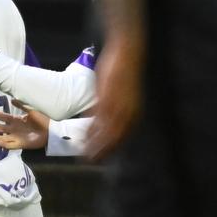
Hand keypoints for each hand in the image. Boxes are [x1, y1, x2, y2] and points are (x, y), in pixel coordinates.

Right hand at [0, 106, 48, 152]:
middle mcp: (14, 129)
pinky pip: (11, 145)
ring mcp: (17, 137)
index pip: (3, 117)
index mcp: (16, 120)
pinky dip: (5, 144)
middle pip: (0, 127)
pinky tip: (0, 143)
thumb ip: (22, 105)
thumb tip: (12, 99)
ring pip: (3, 138)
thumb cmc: (41, 119)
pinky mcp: (21, 144)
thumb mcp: (32, 110)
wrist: (50, 131)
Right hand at [84, 41, 141, 161]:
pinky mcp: (105, 101)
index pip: (122, 138)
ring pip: (104, 134)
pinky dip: (89, 133)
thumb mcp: (124, 96)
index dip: (111, 149)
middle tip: (91, 162)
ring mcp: (116, 108)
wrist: (126, 54)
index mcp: (133, 114)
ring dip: (93, 146)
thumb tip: (106, 121)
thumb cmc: (124, 73)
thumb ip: (117, 110)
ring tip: (84, 156)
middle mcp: (127, 114)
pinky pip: (96, 121)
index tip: (103, 158)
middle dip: (101, 152)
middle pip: (113, 140)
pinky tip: (83, 138)